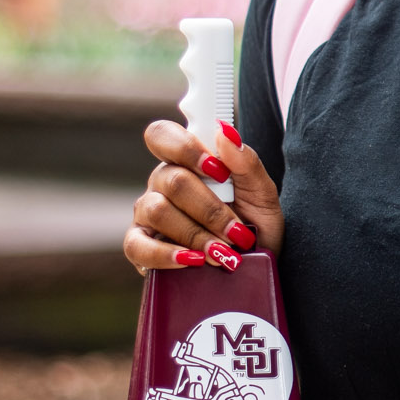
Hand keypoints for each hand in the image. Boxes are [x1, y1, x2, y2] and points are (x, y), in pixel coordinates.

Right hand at [123, 119, 284, 275]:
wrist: (253, 265)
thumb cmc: (255, 224)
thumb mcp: (262, 194)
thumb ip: (246, 163)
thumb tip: (226, 133)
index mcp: (186, 161)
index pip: (162, 135)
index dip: (186, 149)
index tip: (219, 172)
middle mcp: (161, 183)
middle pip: (172, 180)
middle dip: (210, 210)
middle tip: (237, 232)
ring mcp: (146, 213)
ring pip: (157, 211)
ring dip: (196, 235)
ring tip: (224, 253)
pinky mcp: (139, 247)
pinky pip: (137, 247)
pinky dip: (166, 255)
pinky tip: (192, 261)